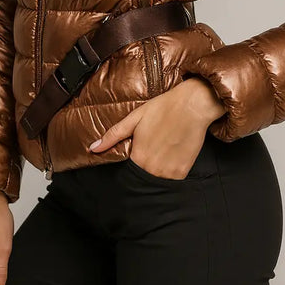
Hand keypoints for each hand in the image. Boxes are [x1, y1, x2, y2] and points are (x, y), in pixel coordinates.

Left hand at [87, 77, 226, 179]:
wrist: (192, 105)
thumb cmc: (163, 108)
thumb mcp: (135, 118)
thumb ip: (113, 136)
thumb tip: (92, 149)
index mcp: (138, 157)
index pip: (127, 172)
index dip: (131, 163)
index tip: (137, 154)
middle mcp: (152, 169)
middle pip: (143, 177)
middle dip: (144, 168)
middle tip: (152, 150)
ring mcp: (168, 173)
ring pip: (157, 180)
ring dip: (157, 170)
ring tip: (163, 150)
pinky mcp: (183, 172)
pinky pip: (172, 179)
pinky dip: (170, 171)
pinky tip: (172, 154)